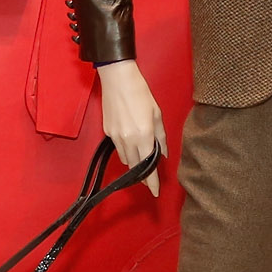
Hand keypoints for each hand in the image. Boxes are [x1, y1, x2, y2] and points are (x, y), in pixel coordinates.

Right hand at [96, 58, 166, 195]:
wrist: (118, 79)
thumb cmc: (140, 93)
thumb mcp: (157, 114)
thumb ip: (161, 137)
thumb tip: (163, 153)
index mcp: (143, 135)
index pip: (148, 166)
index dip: (151, 181)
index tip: (154, 191)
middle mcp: (128, 139)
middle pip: (134, 166)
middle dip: (142, 174)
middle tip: (149, 177)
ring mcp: (115, 136)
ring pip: (125, 158)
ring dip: (133, 162)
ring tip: (141, 157)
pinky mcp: (107, 131)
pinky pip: (118, 148)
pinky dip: (125, 150)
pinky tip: (131, 142)